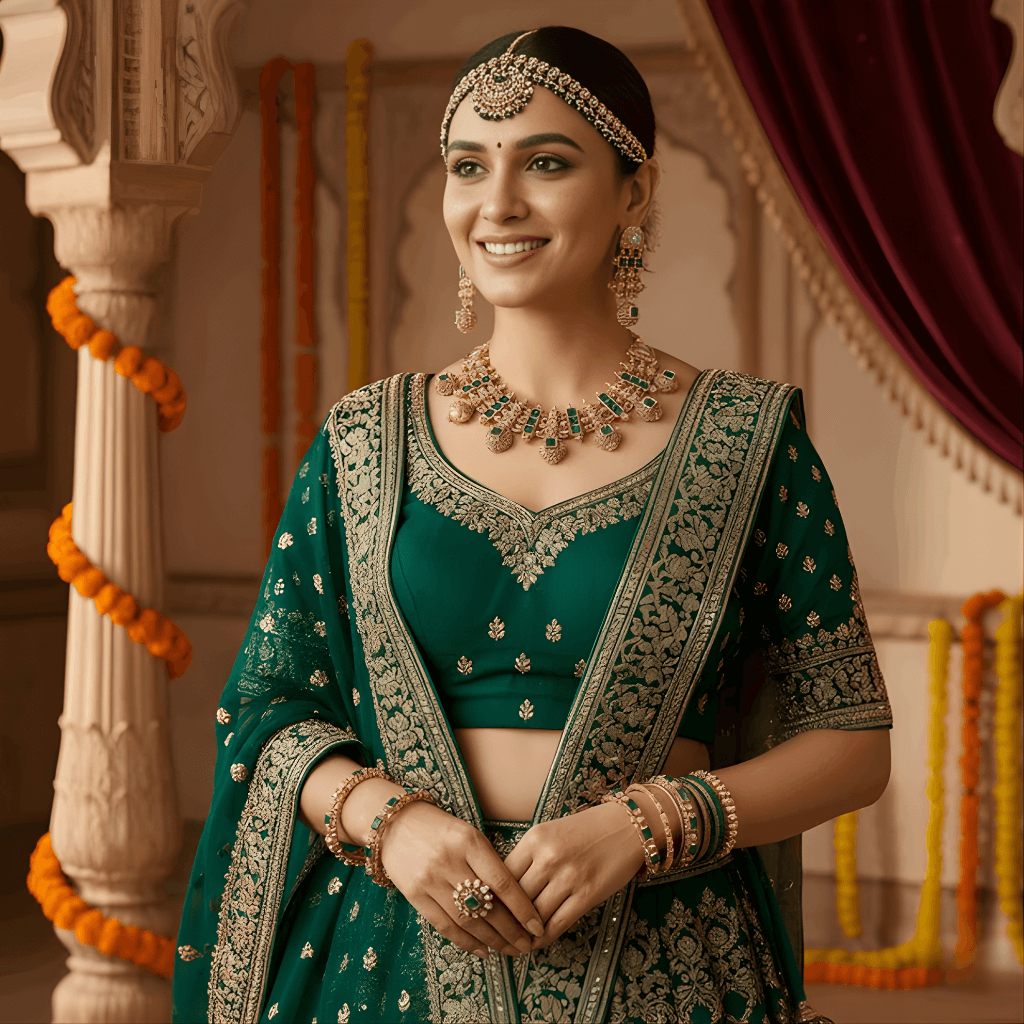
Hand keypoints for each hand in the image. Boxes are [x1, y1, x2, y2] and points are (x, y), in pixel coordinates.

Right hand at [377, 800, 544, 958]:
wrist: (396, 824)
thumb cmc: (440, 829)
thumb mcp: (469, 835)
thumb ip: (489, 863)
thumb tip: (515, 901)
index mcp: (469, 842)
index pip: (502, 882)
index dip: (522, 909)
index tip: (536, 926)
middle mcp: (450, 862)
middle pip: (486, 906)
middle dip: (511, 931)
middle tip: (527, 945)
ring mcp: (430, 880)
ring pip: (467, 920)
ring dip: (492, 941)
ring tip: (509, 950)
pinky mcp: (415, 895)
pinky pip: (444, 926)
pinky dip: (466, 942)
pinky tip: (483, 951)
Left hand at [503, 801, 645, 949]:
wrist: (627, 827)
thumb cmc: (584, 830)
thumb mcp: (549, 833)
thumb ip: (527, 857)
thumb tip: (503, 890)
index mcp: (534, 838)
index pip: (502, 875)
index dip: (494, 898)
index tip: (488, 911)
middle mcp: (549, 857)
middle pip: (516, 898)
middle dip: (506, 919)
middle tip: (498, 932)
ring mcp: (569, 877)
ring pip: (535, 915)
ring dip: (523, 932)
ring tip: (515, 941)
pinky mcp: (588, 894)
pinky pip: (558, 923)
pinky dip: (544, 937)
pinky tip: (537, 941)